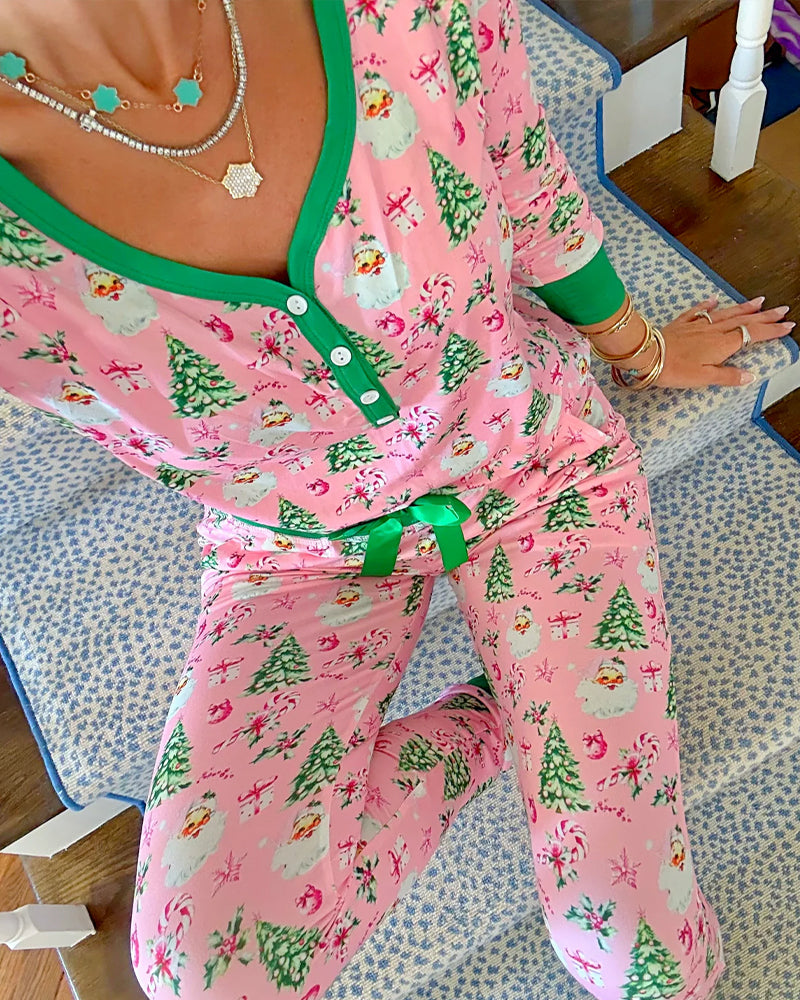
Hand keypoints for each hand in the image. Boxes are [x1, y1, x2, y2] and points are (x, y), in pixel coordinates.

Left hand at [644, 295, 794, 388]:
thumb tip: (749, 376)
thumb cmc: (674, 369)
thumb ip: (728, 376)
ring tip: (758, 301)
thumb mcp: (704, 378)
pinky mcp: (681, 324)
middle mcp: (713, 331)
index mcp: (722, 344)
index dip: (772, 331)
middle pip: (744, 320)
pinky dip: (707, 306)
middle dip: (764, 316)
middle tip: (782, 310)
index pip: (753, 335)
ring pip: (725, 313)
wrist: (647, 354)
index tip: (788, 326)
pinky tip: (713, 300)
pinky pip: (698, 312)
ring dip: (743, 307)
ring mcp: (697, 325)